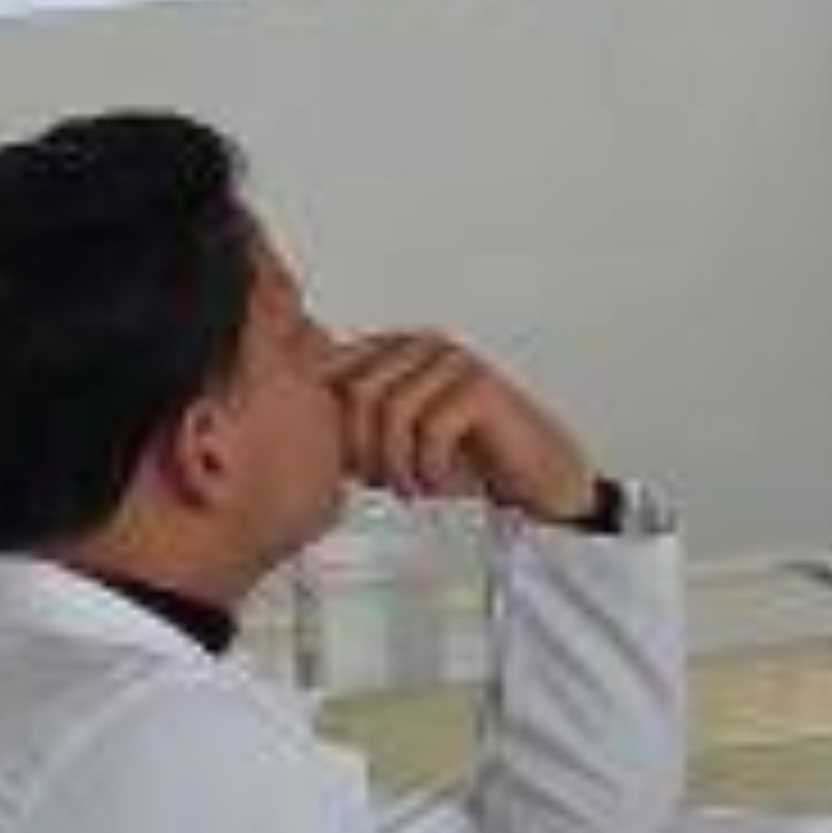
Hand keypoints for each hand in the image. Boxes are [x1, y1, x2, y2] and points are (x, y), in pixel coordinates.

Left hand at [323, 330, 597, 523]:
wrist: (533, 481)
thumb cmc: (465, 461)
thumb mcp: (394, 442)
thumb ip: (354, 422)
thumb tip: (298, 428)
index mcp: (393, 349)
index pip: (332, 371)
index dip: (334, 426)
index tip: (353, 468)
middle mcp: (421, 345)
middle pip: (356, 391)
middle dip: (362, 449)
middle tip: (382, 482)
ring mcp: (453, 361)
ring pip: (391, 410)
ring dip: (396, 462)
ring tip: (411, 486)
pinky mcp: (480, 386)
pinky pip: (431, 426)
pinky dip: (428, 465)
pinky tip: (439, 482)